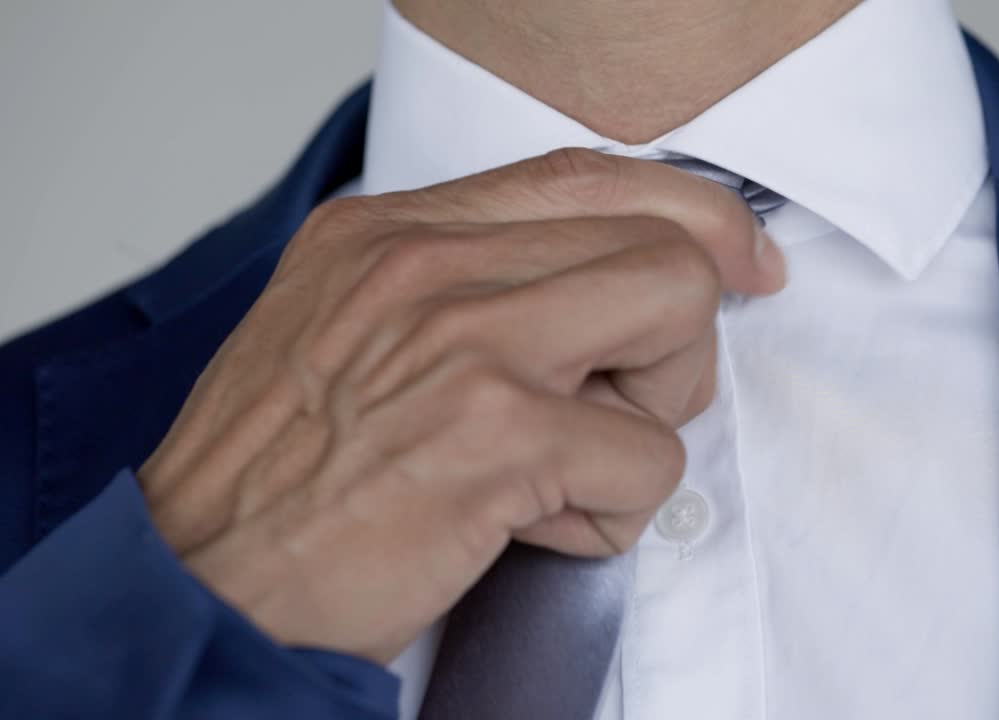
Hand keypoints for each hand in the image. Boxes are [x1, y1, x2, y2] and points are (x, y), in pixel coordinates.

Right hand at [137, 148, 786, 661]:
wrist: (203, 583)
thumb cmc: (276, 473)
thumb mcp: (349, 328)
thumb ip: (468, 284)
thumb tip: (604, 275)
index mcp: (395, 231)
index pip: (590, 174)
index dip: (691, 214)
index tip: (741, 260)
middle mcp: (430, 264)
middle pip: (661, 244)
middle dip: (675, 344)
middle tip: (620, 407)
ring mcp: (465, 341)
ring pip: (679, 319)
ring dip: (652, 416)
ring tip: (565, 468)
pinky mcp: (496, 436)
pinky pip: (649, 459)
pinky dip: (611, 512)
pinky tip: (531, 526)